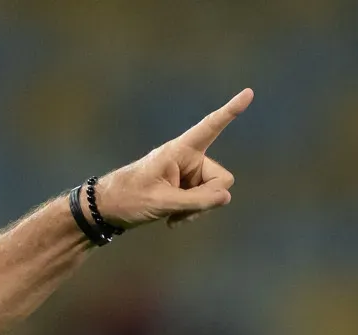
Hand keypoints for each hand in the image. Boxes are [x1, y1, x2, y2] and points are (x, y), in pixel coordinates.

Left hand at [94, 89, 250, 227]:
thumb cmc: (129, 198)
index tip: (249, 93)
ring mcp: (188, 175)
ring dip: (197, 209)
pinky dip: (191, 213)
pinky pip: (204, 202)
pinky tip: (172, 220)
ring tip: (171, 215)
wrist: (108, 209)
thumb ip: (197, 201)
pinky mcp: (185, 189)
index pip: (210, 127)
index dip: (231, 111)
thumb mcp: (162, 202)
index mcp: (180, 150)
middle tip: (180, 209)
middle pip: (221, 178)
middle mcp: (188, 159)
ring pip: (214, 194)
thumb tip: (226, 197)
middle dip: (208, 198)